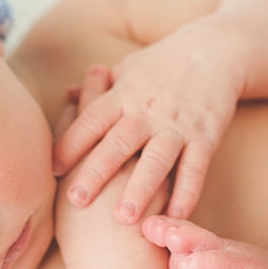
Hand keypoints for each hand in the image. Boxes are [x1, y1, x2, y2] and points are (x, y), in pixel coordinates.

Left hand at [53, 31, 240, 222]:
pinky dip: (187, 192)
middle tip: (76, 200)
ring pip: (157, 159)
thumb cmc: (163, 63)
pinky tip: (176, 215)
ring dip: (141, 189)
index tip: (53, 170)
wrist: (214, 49)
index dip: (72, 144)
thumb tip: (67, 97)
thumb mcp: (127, 69)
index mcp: (123, 95)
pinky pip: (196, 167)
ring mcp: (177, 125)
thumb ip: (98, 89)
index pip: (92, 121)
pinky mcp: (206, 136)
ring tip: (125, 219)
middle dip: (97, 172)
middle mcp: (147, 112)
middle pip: (118, 144)